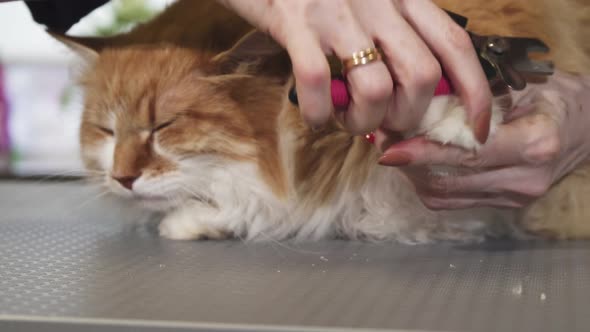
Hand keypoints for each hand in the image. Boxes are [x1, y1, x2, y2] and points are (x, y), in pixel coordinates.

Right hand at [218, 0, 490, 139]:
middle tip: (383, 124)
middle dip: (407, 117)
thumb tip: (410, 100)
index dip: (475, 92)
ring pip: (375, 89)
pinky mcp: (296, 24)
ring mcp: (337, 14)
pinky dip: (320, 115)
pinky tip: (316, 116)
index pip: (455, 45)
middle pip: (421, 77)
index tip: (476, 128)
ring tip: (345, 119)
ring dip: (363, 122)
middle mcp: (378, 3)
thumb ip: (396, 38)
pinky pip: (317, 85)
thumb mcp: (370, 3)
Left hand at [379, 71, 589, 208]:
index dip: (424, 152)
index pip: (467, 154)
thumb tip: (421, 106)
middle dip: (409, 164)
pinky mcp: (504, 205)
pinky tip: (417, 163)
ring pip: (444, 196)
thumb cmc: (555, 97)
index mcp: (534, 144)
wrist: (588, 128)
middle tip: (383, 141)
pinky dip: (427, 182)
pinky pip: (452, 200)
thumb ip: (476, 100)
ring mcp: (513, 198)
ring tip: (395, 150)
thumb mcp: (523, 85)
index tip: (389, 149)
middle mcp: (524, 179)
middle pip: (449, 181)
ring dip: (412, 175)